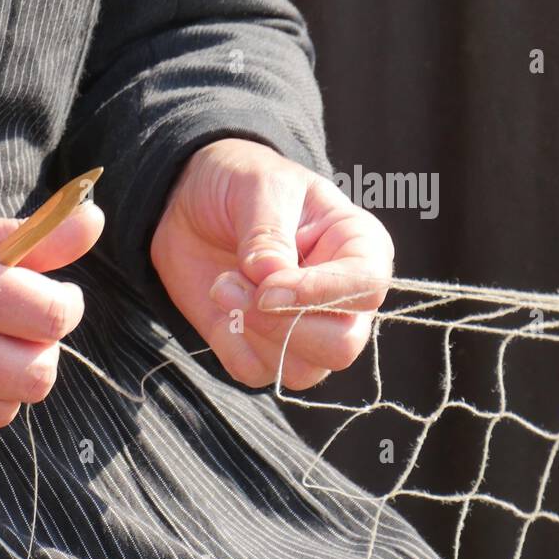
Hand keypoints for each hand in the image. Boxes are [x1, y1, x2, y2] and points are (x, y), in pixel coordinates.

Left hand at [150, 138, 394, 389]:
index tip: (267, 286)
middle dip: (282, 325)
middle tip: (234, 284)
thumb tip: (270, 278)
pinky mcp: (262, 348)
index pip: (367, 289)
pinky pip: (256, 373)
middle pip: (341, 346)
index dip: (318, 294)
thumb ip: (269, 235)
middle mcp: (342, 298)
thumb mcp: (258, 189)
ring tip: (223, 285)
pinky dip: (230, 346)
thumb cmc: (241, 184)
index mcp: (360, 248)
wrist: (191, 202)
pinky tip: (220, 304)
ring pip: (302, 370)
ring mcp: (305, 329)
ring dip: (252, 334)